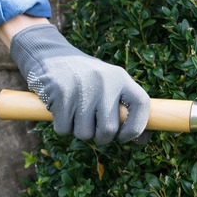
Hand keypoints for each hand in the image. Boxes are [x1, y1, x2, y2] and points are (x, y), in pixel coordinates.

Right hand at [9, 24, 149, 144]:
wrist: (52, 56)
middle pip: (109, 129)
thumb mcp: (111, 85)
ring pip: (84, 133)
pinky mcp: (60, 94)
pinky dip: (63, 127)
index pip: (142, 104)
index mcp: (121, 78)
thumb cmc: (88, 80)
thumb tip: (144, 140)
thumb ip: (127, 108)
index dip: (137, 127)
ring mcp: (82, 88)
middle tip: (96, 131)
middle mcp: (104, 82)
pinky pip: (64, 129)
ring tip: (78, 114)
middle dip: (102, 138)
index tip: (125, 137)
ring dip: (80, 131)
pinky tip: (63, 110)